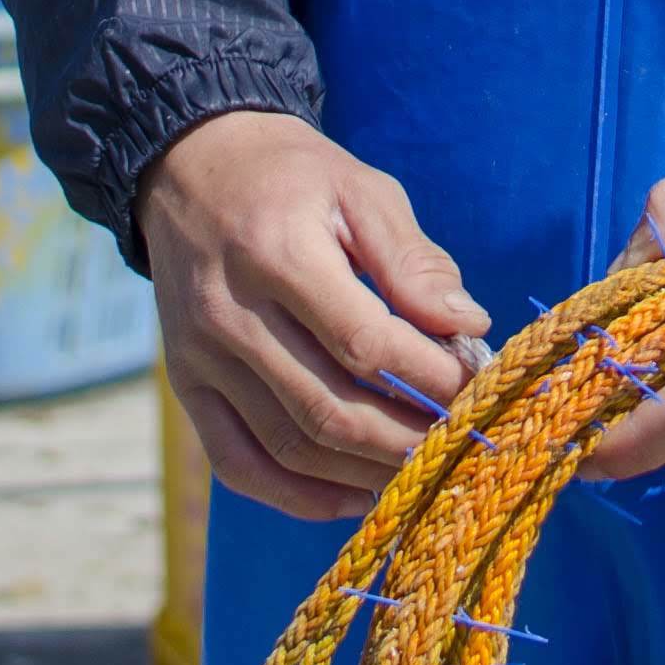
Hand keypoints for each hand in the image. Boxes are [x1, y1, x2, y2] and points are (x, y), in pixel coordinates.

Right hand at [139, 110, 482, 522]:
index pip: (365, 343)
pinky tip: (355, 497)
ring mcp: (199, 358)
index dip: (429, 376)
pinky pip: (239, 465)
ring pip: (290, 446)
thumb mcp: (360, 189)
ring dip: (364, 475)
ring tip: (424, 474)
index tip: (479, 388)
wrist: (190, 167)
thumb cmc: (293, 178)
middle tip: (463, 445)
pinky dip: (299, 497)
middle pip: (329, 408)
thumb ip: (412, 259)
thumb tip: (468, 325)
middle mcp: (229, 314)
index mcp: (277, 254)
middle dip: (407, 439)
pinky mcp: (185, 386)